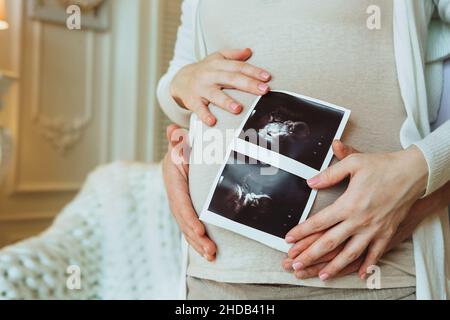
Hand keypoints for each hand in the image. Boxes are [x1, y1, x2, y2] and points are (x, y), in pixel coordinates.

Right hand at [162, 124, 216, 260]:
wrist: (179, 155)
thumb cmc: (182, 149)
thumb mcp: (180, 144)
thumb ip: (177, 141)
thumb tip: (173, 131)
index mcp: (174, 183)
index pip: (181, 204)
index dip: (189, 219)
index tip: (200, 231)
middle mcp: (175, 197)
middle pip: (184, 221)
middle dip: (196, 238)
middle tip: (210, 251)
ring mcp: (179, 206)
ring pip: (186, 229)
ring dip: (198, 245)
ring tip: (211, 256)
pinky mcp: (185, 211)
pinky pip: (190, 228)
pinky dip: (197, 241)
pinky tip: (208, 253)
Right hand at [170, 48, 270, 125]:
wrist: (179, 80)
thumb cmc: (204, 70)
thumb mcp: (216, 58)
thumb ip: (233, 55)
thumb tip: (249, 51)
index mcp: (218, 65)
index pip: (238, 67)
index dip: (253, 71)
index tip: (267, 77)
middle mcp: (210, 75)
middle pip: (231, 79)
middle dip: (248, 84)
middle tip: (263, 90)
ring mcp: (201, 89)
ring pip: (215, 95)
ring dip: (226, 102)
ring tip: (238, 108)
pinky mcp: (192, 101)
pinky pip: (199, 109)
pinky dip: (204, 115)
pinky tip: (212, 121)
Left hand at [283, 182, 449, 279]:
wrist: (412, 173)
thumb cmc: (383, 166)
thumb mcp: (353, 163)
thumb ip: (330, 174)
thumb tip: (311, 182)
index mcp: (348, 204)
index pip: (319, 222)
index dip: (302, 232)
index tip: (289, 239)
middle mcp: (359, 220)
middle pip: (330, 242)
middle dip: (310, 254)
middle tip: (296, 263)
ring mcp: (373, 229)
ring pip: (350, 253)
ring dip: (334, 266)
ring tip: (322, 275)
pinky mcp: (386, 233)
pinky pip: (375, 254)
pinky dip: (367, 265)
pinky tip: (359, 274)